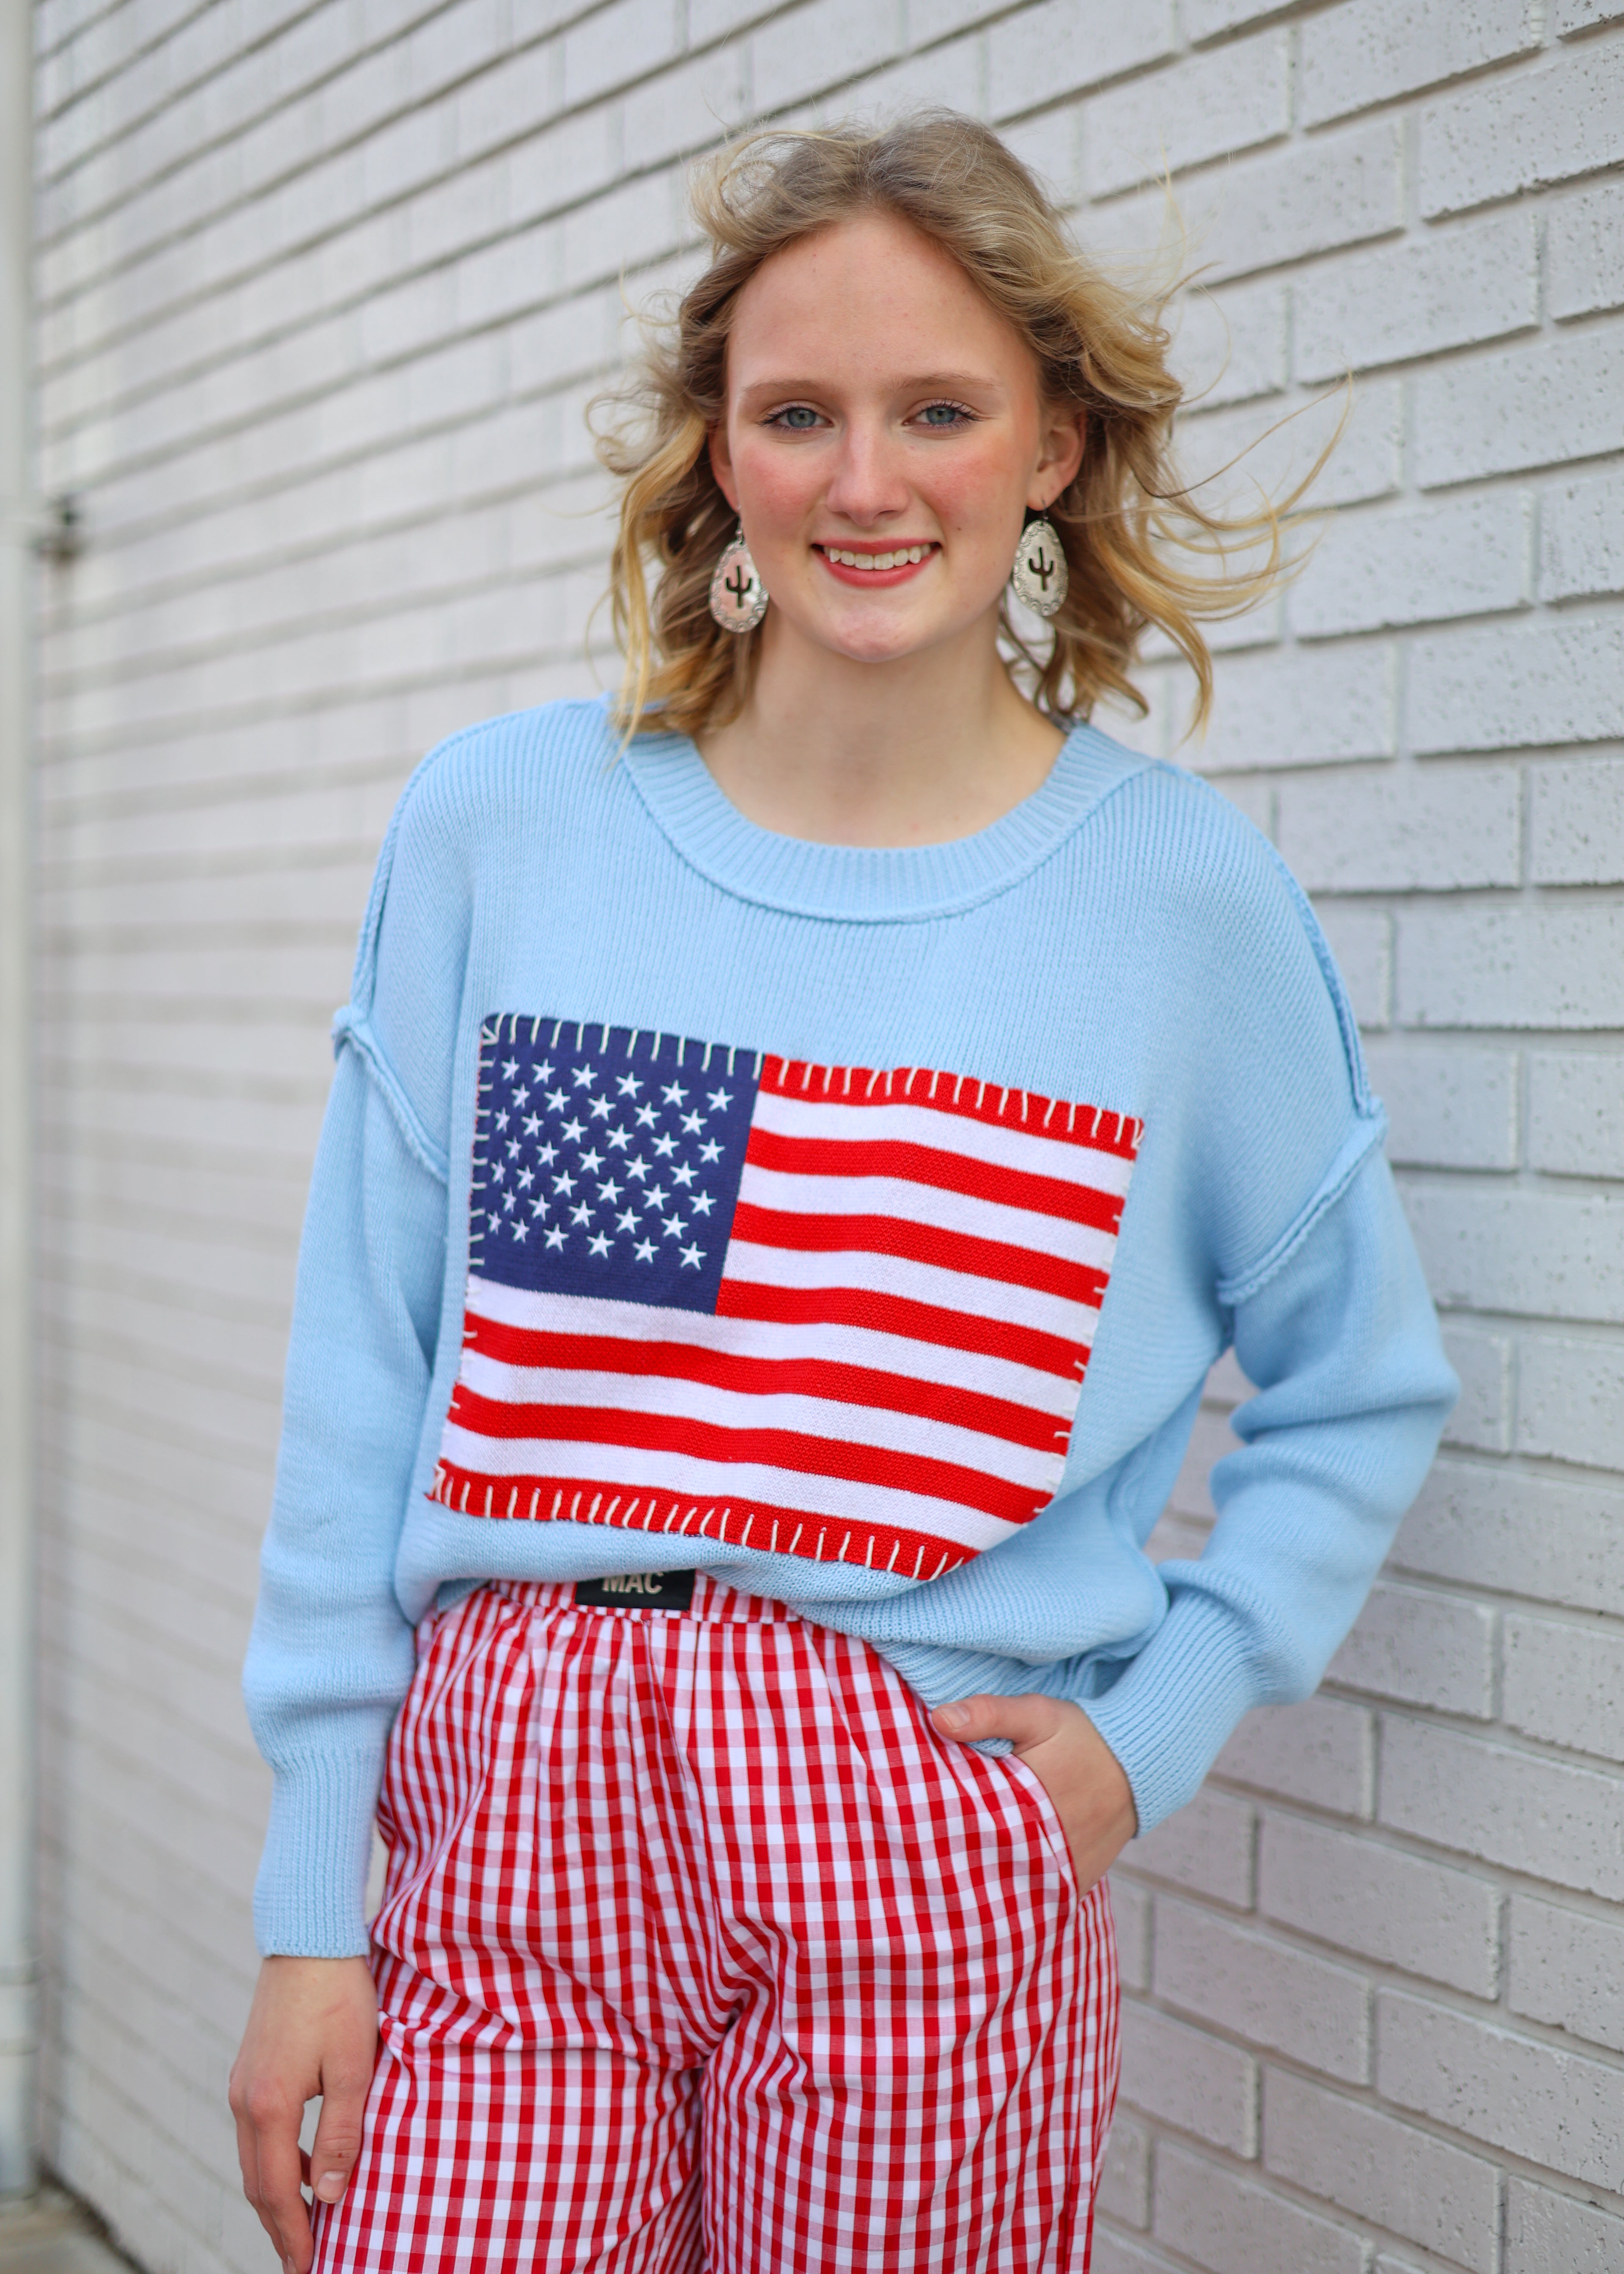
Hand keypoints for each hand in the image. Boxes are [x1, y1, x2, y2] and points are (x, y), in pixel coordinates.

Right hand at [229, 1955, 377, 2272]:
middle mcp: (244, 2100)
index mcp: (269, 2106)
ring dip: (276, 2196)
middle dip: (280, 2227)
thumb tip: (331, 2194)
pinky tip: (303, 2168)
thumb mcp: (352, 2066)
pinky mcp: (249, 2069)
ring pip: (254, 2160)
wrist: (307, 1937)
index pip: (278, 2191)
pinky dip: (275, 2162)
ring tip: (305, 2225)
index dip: (294, 2234)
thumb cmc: (338, 1997)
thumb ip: (340, 2133)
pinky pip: (257, 2133)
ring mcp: (241, 2084)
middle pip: (258, 2184)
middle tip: (302, 2261)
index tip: (308, 2267)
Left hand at [931, 1693, 1137, 1894]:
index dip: (937, 1826)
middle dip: (955, 1857)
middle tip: (926, 1852)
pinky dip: (1015, 1889)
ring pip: (1008, 1885)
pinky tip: (993, 1881)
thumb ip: (989, 1714)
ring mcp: (1062, 1872)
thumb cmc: (1082, 1737)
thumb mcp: (1037, 1714)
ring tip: (952, 1873)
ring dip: (984, 1878)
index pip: (966, 1826)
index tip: (914, 1824)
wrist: (1140, 1764)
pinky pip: (1037, 1896)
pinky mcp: (1075, 1883)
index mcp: (1027, 1805)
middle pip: (983, 1862)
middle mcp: (1045, 1847)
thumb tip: (938, 1719)